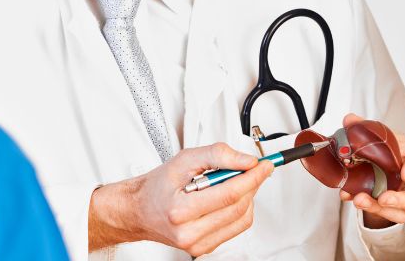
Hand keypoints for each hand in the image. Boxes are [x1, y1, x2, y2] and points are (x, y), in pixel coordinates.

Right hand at [88, 143, 273, 254]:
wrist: (140, 210)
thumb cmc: (158, 186)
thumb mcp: (184, 160)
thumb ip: (217, 155)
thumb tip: (246, 161)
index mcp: (181, 209)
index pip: (230, 192)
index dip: (253, 176)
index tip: (264, 165)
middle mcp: (189, 232)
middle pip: (239, 206)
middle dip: (252, 184)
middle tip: (254, 169)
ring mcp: (197, 244)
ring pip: (242, 219)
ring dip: (247, 197)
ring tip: (236, 182)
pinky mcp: (204, 249)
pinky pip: (235, 229)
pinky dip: (239, 210)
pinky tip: (228, 199)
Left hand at [339, 113, 404, 228]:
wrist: (390, 163)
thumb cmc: (398, 150)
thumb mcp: (389, 137)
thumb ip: (370, 128)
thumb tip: (349, 119)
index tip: (403, 171)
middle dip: (404, 202)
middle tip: (384, 197)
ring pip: (403, 214)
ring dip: (379, 208)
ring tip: (360, 198)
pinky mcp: (399, 211)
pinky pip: (386, 215)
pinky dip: (368, 207)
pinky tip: (352, 197)